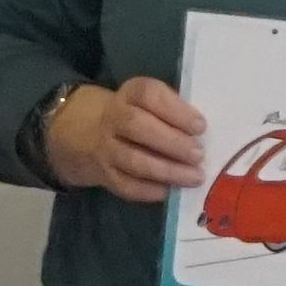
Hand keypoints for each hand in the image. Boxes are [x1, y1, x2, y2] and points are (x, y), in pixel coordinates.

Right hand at [43, 76, 207, 202]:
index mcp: (129, 94)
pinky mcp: (104, 175)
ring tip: (194, 177)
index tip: (200, 126)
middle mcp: (113, 118)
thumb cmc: (133, 115)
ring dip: (167, 170)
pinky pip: (126, 185)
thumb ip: (171, 111)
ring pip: (133, 160)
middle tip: (199, 154)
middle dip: (172, 142)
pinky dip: (150, 190)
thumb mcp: (146, 102)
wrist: (84, 133)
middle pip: (137, 126)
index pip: (148, 94)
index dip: (175, 110)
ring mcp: (105, 148)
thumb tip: (202, 135)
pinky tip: (170, 191)